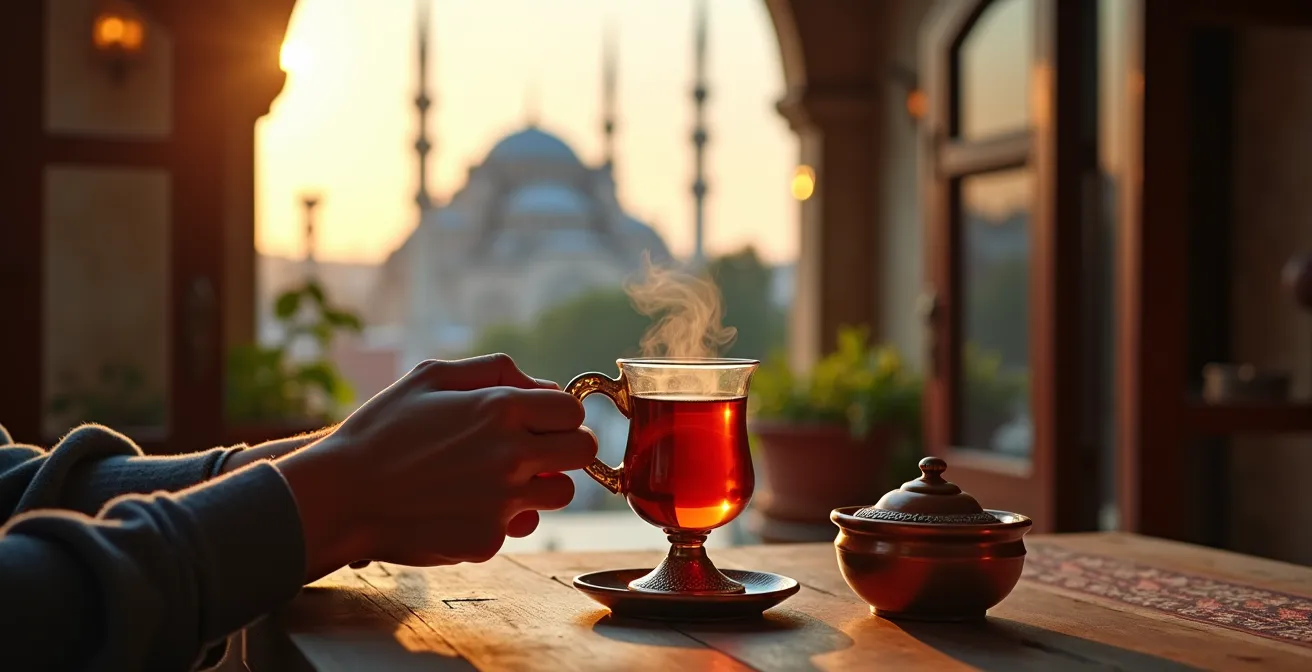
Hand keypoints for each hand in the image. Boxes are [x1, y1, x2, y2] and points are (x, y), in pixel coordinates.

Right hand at [277, 354, 595, 580]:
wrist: (340, 495)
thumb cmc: (381, 431)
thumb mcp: (431, 376)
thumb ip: (495, 370)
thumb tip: (541, 386)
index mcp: (501, 409)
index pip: (571, 412)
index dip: (559, 416)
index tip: (542, 422)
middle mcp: (511, 455)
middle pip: (581, 452)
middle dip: (565, 449)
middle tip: (537, 452)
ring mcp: (502, 502)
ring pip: (560, 495)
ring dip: (540, 486)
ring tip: (498, 479)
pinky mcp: (489, 539)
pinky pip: (517, 526)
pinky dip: (499, 517)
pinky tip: (461, 506)